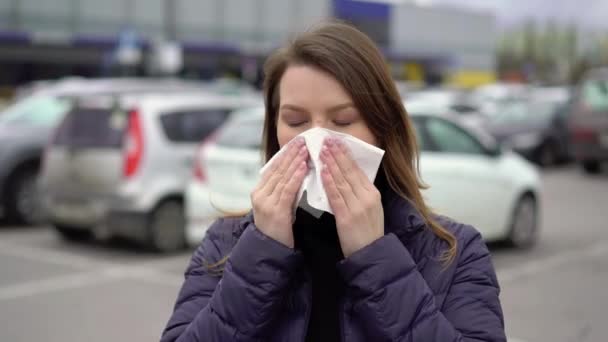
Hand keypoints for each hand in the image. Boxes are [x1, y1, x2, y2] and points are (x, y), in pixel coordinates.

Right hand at [251, 137, 308, 247]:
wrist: (270, 251)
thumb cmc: (278, 229)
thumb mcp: (279, 205)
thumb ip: (284, 190)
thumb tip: (298, 171)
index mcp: (259, 191)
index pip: (273, 168)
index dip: (285, 154)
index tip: (296, 142)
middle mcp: (260, 194)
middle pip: (277, 169)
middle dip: (290, 153)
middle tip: (302, 140)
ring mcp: (266, 203)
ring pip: (282, 177)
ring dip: (295, 161)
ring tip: (305, 149)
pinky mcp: (275, 211)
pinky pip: (287, 190)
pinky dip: (295, 177)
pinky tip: (303, 167)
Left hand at [320, 137, 383, 257]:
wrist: (371, 255)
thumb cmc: (366, 234)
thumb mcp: (369, 209)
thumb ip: (359, 194)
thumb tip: (345, 178)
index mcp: (372, 194)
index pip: (357, 170)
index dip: (346, 154)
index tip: (337, 142)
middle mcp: (367, 197)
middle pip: (350, 171)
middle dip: (337, 154)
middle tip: (327, 139)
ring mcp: (358, 207)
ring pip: (342, 180)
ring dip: (331, 164)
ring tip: (322, 150)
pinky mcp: (347, 217)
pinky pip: (336, 196)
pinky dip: (329, 182)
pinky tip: (323, 171)